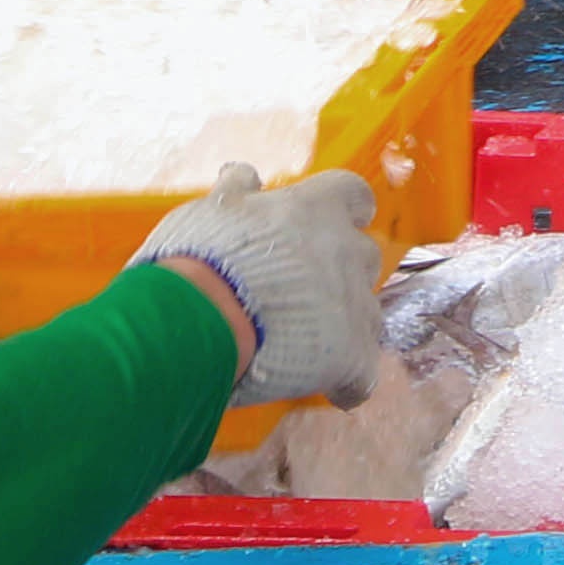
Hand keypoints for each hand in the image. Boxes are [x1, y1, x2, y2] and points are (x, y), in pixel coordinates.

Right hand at [135, 163, 391, 406]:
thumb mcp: (209, 212)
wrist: (197, 318)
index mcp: (314, 207)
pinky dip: (347, 381)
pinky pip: (362, 374)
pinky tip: (328, 389)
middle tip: (302, 292)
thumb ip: (235, 193)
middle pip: (364, 255)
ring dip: (344, 323)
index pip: (352, 194)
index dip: (344, 210)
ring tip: (308, 343)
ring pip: (368, 312)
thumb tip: (241, 175)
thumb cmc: (195, 259)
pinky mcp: (350, 355)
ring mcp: (353, 303)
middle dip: (341, 271)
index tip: (332, 219)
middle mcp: (345, 249)